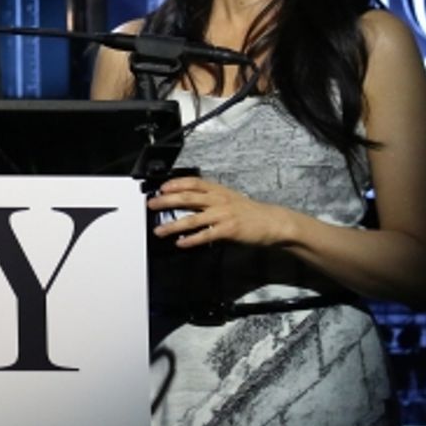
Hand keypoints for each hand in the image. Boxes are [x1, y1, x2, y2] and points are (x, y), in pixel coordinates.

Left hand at [148, 175, 292, 248]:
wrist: (274, 222)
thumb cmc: (250, 211)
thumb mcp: (229, 198)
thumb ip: (210, 198)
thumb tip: (187, 201)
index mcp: (218, 190)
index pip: (193, 182)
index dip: (176, 183)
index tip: (161, 187)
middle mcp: (219, 200)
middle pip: (188, 197)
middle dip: (167, 201)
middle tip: (151, 204)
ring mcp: (223, 214)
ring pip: (193, 218)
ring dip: (173, 225)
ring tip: (159, 230)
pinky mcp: (228, 230)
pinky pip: (206, 235)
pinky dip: (191, 239)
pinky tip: (181, 243)